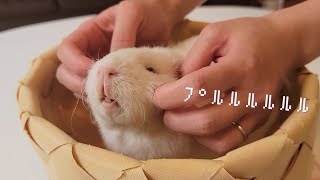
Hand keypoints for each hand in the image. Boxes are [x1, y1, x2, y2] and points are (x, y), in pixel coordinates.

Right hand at [56, 0, 178, 96]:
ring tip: (109, 96)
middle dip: (77, 83)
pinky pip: (99, 93)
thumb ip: (122, 35)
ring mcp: (100, 66)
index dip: (74, 63)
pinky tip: (118, 98)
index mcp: (88, 33)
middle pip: (65, 72)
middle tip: (99, 90)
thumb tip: (114, 62)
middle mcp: (89, 51)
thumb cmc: (145, 11)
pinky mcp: (112, 78)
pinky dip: (103, 99)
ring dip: (89, 94)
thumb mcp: (132, 13)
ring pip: (78, 85)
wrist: (162, 20)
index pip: (66, 50)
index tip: (94, 70)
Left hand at [154, 17, 298, 154]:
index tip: (159, 95)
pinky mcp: (259, 120)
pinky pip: (231, 143)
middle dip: (176, 121)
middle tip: (165, 111)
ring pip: (219, 139)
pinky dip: (208, 140)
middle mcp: (251, 93)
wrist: (283, 44)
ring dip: (191, 133)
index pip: (199, 88)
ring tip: (180, 118)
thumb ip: (193, 57)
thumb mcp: (216, 32)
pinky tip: (198, 126)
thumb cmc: (247, 35)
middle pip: (207, 121)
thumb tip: (177, 84)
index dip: (171, 95)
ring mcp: (258, 111)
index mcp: (240, 66)